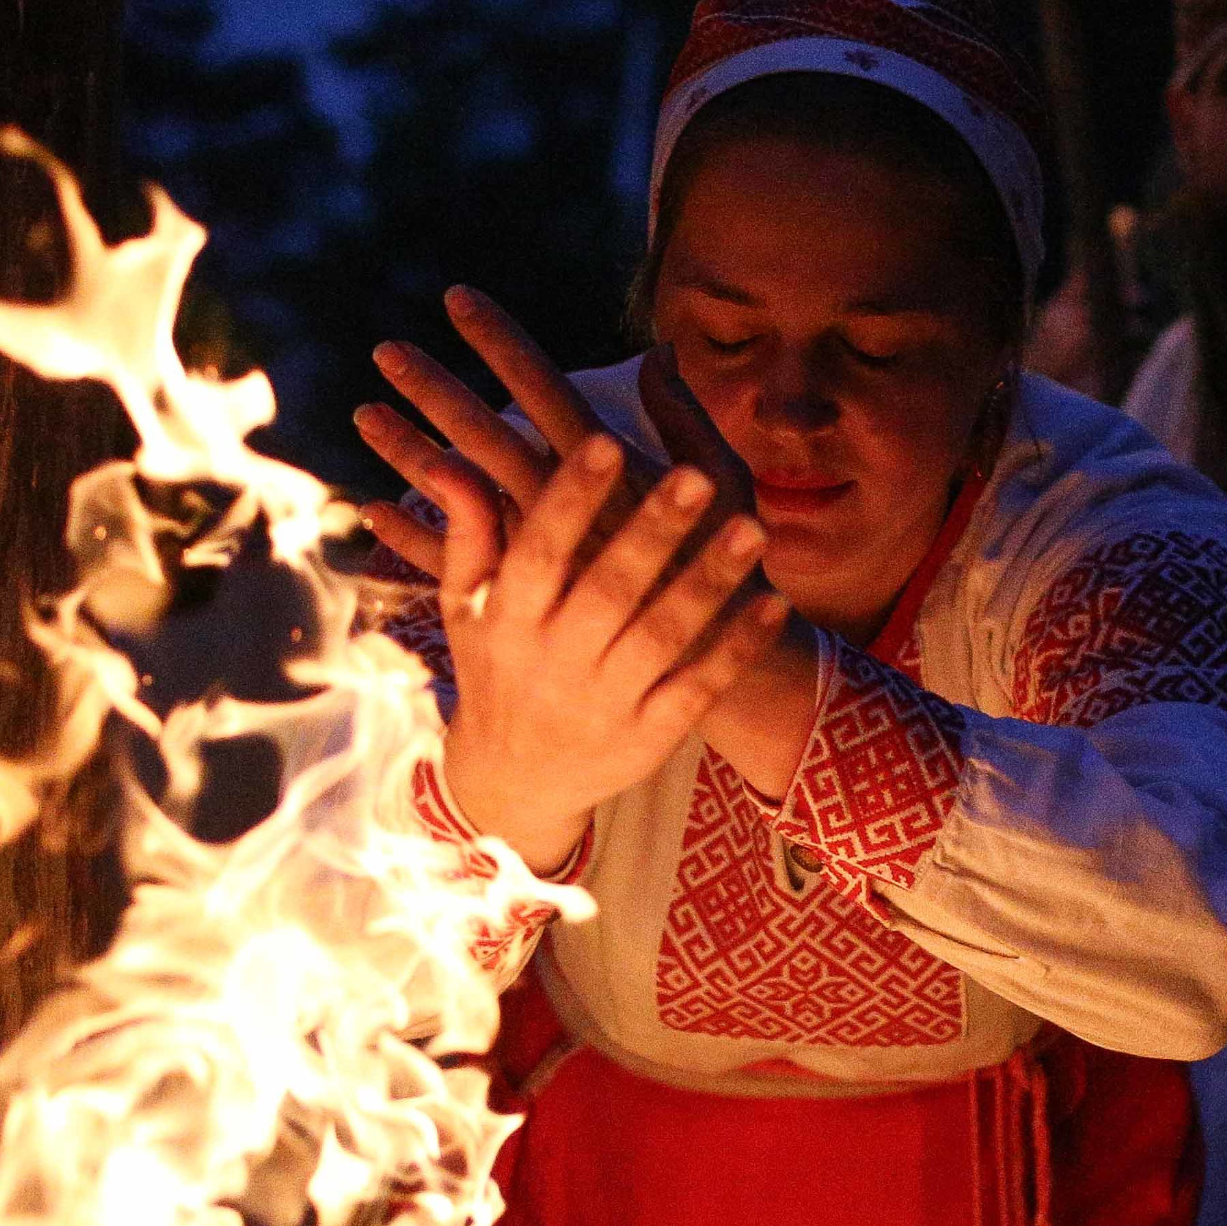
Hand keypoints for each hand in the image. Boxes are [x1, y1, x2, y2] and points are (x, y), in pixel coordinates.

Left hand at [353, 287, 754, 579]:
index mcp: (610, 469)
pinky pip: (461, 568)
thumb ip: (685, 417)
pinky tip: (376, 512)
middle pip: (488, 436)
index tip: (456, 298)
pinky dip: (418, 540)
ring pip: (463, 497)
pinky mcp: (529, 601)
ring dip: (413, 455)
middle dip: (437, 392)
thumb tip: (659, 350)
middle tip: (385, 350)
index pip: (544, 389)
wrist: (718, 665)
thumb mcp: (723, 483)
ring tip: (363, 416)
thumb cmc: (727, 561)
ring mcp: (541, 555)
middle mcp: (565, 507)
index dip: (502, 343)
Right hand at [423, 431, 783, 868]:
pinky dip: (737, 648)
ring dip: (709, 582)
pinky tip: (774, 602)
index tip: (606, 442)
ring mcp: (606, 704)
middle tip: (697, 476)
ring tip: (753, 527)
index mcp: (509, 620)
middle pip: (609, 591)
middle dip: (653, 532)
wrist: (514, 783)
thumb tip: (452, 460)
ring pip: (662, 638)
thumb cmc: (496, 666)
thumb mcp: (464, 606)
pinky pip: (698, 690)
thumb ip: (468, 532)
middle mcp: (555, 662)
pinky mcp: (650, 737)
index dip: (570, 500)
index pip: (538, 553)